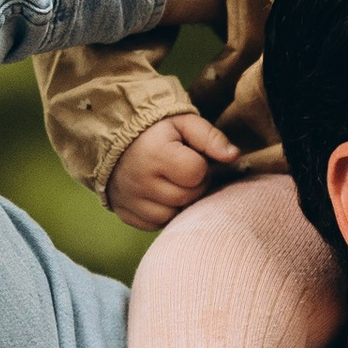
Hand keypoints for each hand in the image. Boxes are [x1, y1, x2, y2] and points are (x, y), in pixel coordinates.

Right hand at [109, 110, 240, 231]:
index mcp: (155, 154)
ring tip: (170, 182)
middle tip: (181, 171)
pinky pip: (155, 224)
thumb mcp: (183, 123)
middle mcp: (139, 180)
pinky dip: (162, 213)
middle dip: (192, 185)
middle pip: (187, 197)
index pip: (197, 173)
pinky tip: (158, 195)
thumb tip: (234, 156)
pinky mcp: (124, 213)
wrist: (113, 138)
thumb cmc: (156, 130)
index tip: (190, 157)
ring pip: (173, 215)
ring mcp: (130, 200)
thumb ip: (211, 138)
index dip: (200, 166)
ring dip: (178, 202)